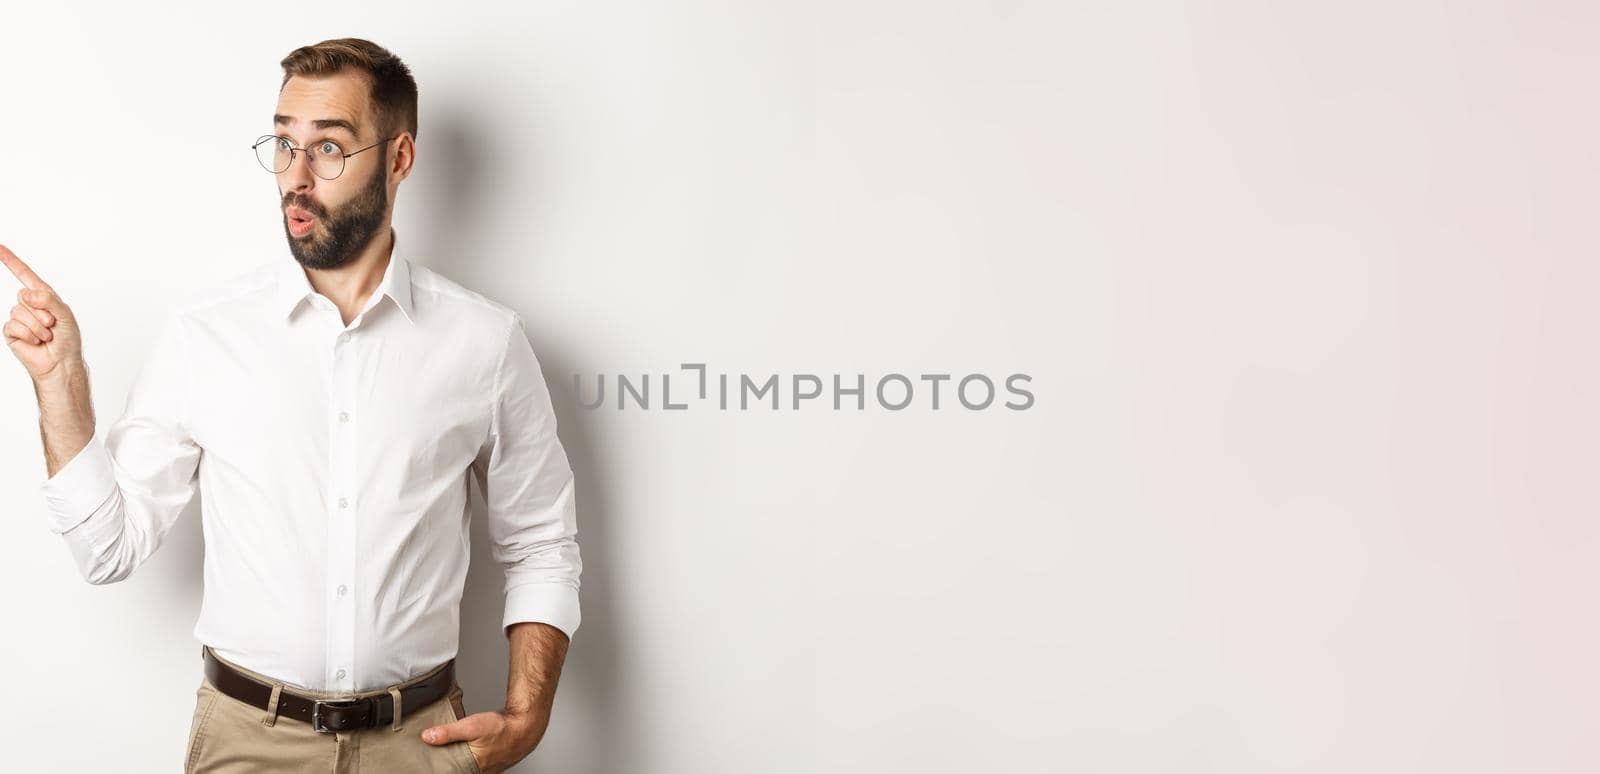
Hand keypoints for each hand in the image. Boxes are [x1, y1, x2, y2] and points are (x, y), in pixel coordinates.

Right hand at [0, 244, 81, 381]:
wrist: (61, 363)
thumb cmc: (68, 339)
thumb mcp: (65, 315)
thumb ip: (48, 300)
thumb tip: (26, 293)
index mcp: (44, 297)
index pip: (25, 275)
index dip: (12, 261)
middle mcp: (30, 305)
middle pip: (24, 295)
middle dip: (42, 311)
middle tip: (53, 326)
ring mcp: (19, 318)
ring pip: (19, 311)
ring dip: (37, 326)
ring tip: (47, 336)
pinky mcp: (12, 332)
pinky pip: (14, 325)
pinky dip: (29, 334)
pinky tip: (36, 342)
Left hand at [421, 704, 549, 773]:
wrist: (525, 728)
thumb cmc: (502, 729)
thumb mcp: (472, 726)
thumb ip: (448, 732)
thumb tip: (427, 737)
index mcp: (471, 768)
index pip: (448, 773)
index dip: (438, 768)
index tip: (426, 763)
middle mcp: (478, 773)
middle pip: (455, 771)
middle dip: (445, 763)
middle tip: (435, 755)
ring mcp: (484, 771)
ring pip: (463, 769)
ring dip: (456, 762)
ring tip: (449, 751)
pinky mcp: (488, 766)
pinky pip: (472, 766)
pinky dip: (466, 760)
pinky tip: (464, 750)